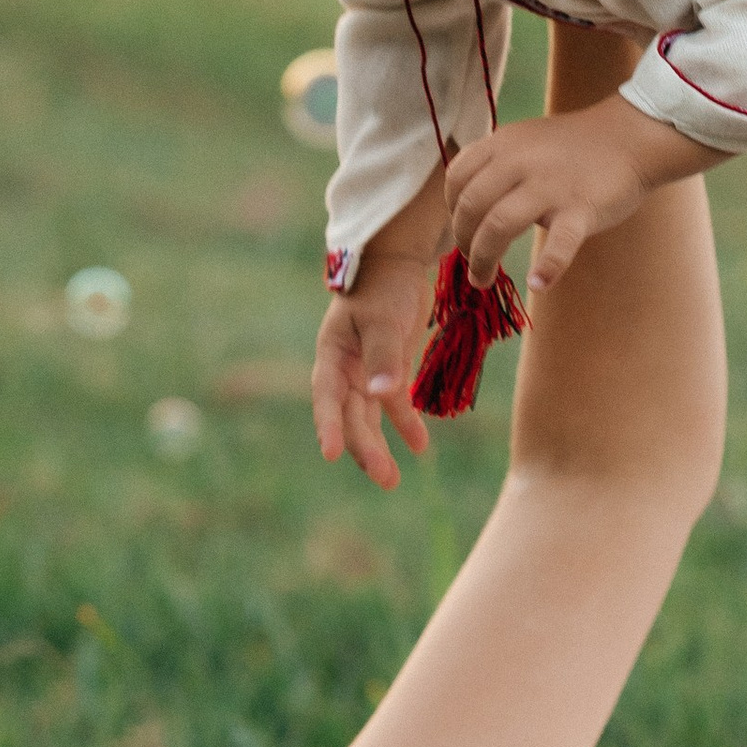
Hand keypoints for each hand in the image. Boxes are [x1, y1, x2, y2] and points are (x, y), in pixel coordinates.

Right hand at [313, 252, 436, 491]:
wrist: (396, 266)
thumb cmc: (383, 287)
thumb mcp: (383, 318)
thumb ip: (384, 356)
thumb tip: (382, 395)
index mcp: (333, 355)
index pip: (327, 397)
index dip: (328, 426)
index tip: (331, 454)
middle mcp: (345, 369)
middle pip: (350, 416)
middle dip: (364, 448)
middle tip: (385, 479)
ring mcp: (365, 373)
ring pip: (369, 418)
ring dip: (380, 446)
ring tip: (392, 480)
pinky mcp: (388, 372)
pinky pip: (394, 406)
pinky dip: (405, 425)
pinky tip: (419, 447)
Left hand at [444, 99, 714, 293]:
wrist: (631, 138)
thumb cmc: (575, 146)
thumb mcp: (525, 140)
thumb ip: (496, 164)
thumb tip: (468, 206)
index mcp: (503, 144)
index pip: (457, 178)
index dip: (451, 211)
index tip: (463, 231)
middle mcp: (520, 161)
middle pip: (471, 206)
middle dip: (464, 241)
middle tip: (472, 261)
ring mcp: (551, 185)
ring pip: (500, 224)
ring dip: (483, 259)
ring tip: (483, 280)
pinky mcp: (581, 208)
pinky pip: (560, 242)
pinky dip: (547, 267)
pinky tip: (538, 283)